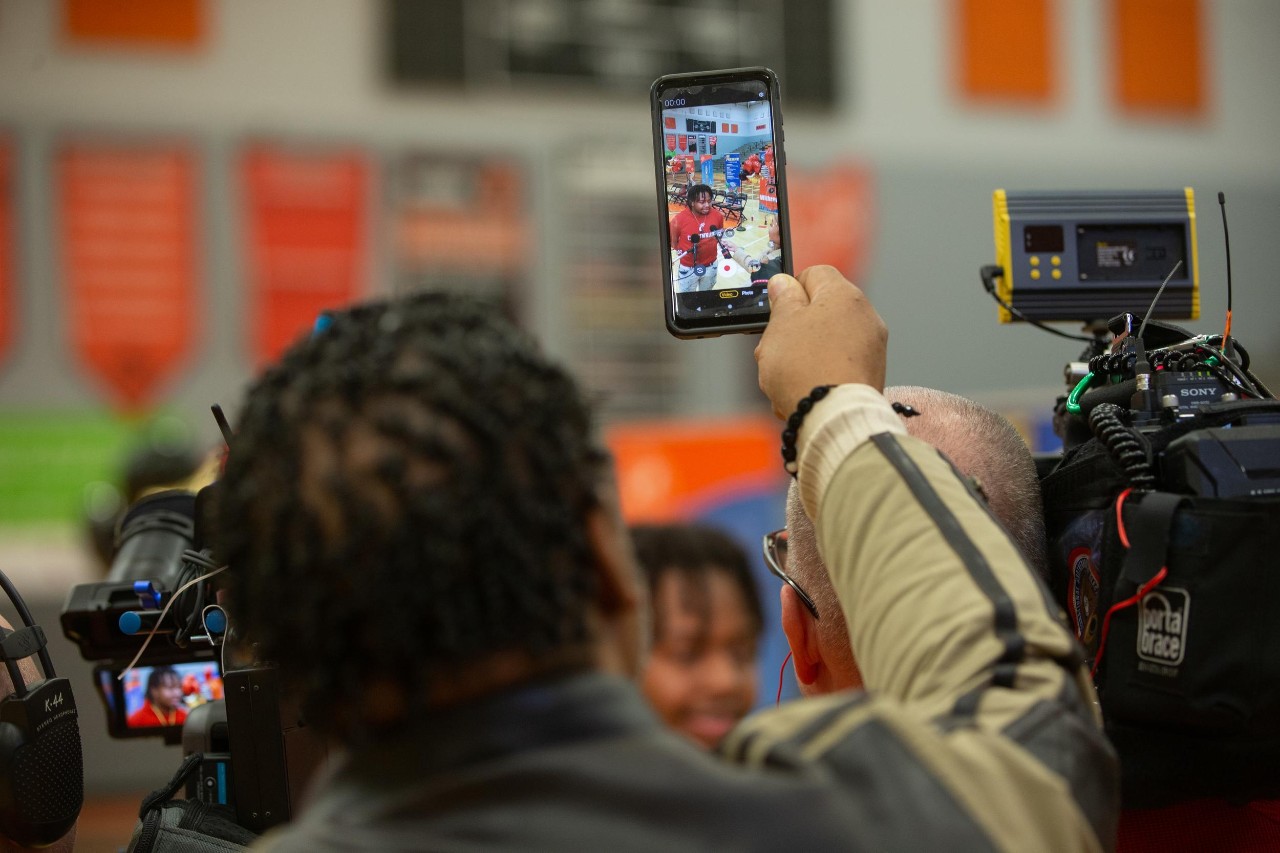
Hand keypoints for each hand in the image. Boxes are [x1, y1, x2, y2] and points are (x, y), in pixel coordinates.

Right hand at [754, 265, 887, 418]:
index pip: (815, 273)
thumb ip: (783, 299)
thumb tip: (784, 282)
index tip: (778, 311)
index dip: (791, 290)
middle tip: (778, 348)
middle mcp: (865, 316)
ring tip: (789, 376)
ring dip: (807, 353)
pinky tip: (807, 390)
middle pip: (823, 310)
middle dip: (797, 327)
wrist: (834, 418)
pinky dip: (823, 372)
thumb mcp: (781, 325)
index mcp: (843, 295)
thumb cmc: (805, 368)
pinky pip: (841, 364)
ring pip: (829, 340)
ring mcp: (873, 346)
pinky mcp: (872, 373)